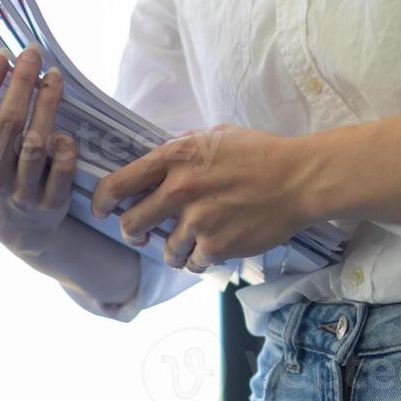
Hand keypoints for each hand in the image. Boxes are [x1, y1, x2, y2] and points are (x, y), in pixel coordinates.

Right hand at [0, 46, 79, 257]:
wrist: (21, 232)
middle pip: (9, 125)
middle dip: (21, 84)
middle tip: (32, 53)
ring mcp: (23, 192)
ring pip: (37, 143)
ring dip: (49, 106)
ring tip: (55, 76)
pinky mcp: (51, 202)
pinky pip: (62, 168)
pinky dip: (66, 147)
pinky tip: (68, 126)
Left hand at [90, 125, 316, 272]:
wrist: (300, 180)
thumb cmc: (261, 154)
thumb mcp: (216, 136)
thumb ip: (183, 148)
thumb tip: (159, 158)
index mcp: (176, 158)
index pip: (119, 183)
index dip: (102, 200)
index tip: (101, 209)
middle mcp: (180, 190)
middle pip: (131, 224)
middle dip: (131, 232)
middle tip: (139, 233)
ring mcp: (197, 221)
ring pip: (164, 250)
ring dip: (172, 249)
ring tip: (189, 241)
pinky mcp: (216, 246)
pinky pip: (191, 263)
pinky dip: (197, 260)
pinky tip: (211, 248)